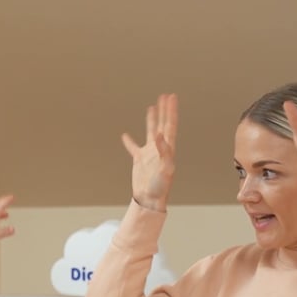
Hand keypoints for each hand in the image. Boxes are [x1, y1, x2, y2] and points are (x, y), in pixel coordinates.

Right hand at [121, 94, 177, 210]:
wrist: (150, 200)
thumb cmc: (160, 187)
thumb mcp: (165, 169)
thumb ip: (164, 152)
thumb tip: (161, 135)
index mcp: (167, 149)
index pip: (170, 125)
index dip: (171, 111)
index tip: (171, 97)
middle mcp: (159, 149)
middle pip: (163, 124)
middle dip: (164, 110)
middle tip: (165, 96)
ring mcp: (149, 154)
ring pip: (150, 132)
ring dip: (151, 119)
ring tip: (151, 107)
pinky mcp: (139, 161)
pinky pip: (133, 148)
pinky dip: (129, 142)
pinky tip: (124, 135)